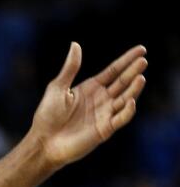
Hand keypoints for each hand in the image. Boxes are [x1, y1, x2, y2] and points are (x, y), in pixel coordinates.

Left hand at [30, 42, 146, 168]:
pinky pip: (120, 118)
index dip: (127, 60)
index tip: (141, 50)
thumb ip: (70, 68)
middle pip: (122, 82)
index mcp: (91, 88)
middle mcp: (101, 99)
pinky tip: (130, 100)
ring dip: (134, 89)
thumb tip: (75, 44)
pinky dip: (127, 110)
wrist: (43, 142)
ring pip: (124, 99)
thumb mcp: (58, 88)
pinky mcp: (104, 129)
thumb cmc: (47, 116)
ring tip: (140, 77)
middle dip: (133, 71)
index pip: (114, 71)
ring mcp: (104, 114)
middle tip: (144, 60)